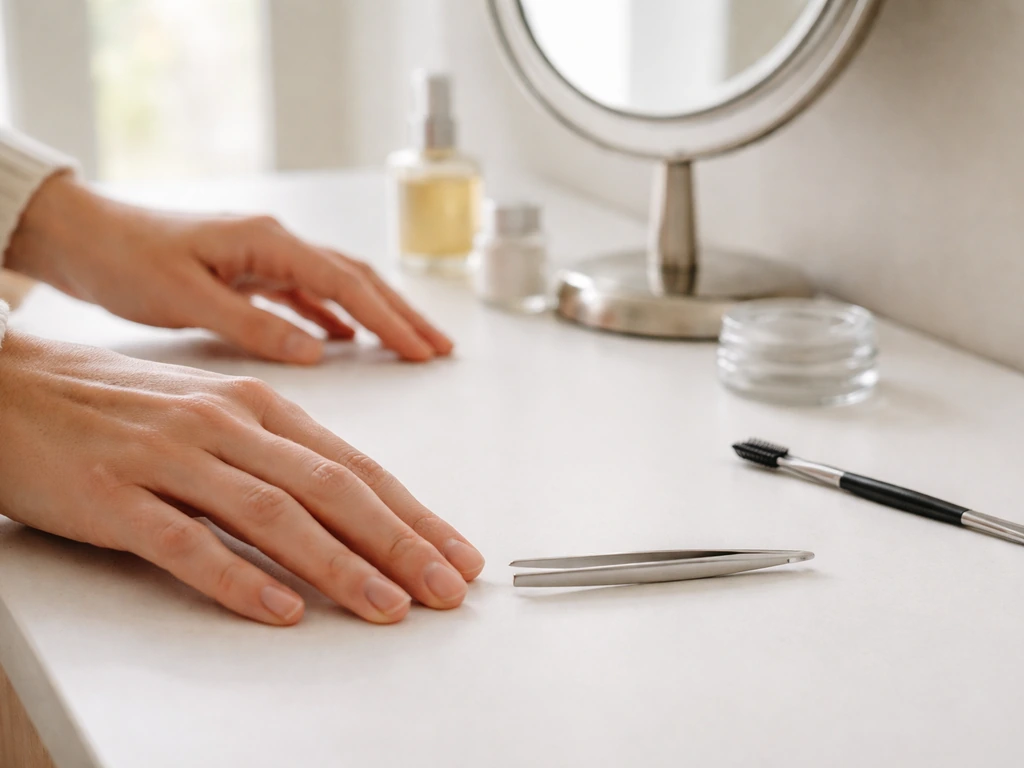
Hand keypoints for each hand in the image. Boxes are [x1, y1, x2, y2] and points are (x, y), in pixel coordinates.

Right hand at [0, 333, 484, 624]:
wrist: (11, 389)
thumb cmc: (121, 405)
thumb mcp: (215, 414)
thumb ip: (278, 454)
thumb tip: (350, 504)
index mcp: (258, 407)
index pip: (356, 465)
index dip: (414, 513)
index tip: (456, 552)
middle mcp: (225, 426)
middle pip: (331, 489)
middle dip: (400, 543)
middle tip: (446, 588)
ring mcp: (170, 459)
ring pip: (272, 515)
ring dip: (338, 565)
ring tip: (387, 606)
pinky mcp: (115, 497)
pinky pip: (185, 543)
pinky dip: (237, 579)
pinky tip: (279, 611)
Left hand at [4, 173, 451, 362]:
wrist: (83, 236)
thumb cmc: (126, 260)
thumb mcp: (186, 297)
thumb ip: (255, 324)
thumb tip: (322, 349)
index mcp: (268, 241)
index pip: (346, 283)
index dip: (390, 319)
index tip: (423, 351)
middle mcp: (276, 242)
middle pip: (357, 279)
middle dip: (402, 314)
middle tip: (439, 348)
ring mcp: (265, 256)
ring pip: (338, 286)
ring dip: (377, 315)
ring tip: (411, 345)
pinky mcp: (250, 271)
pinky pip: (307, 294)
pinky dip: (335, 316)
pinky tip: (347, 339)